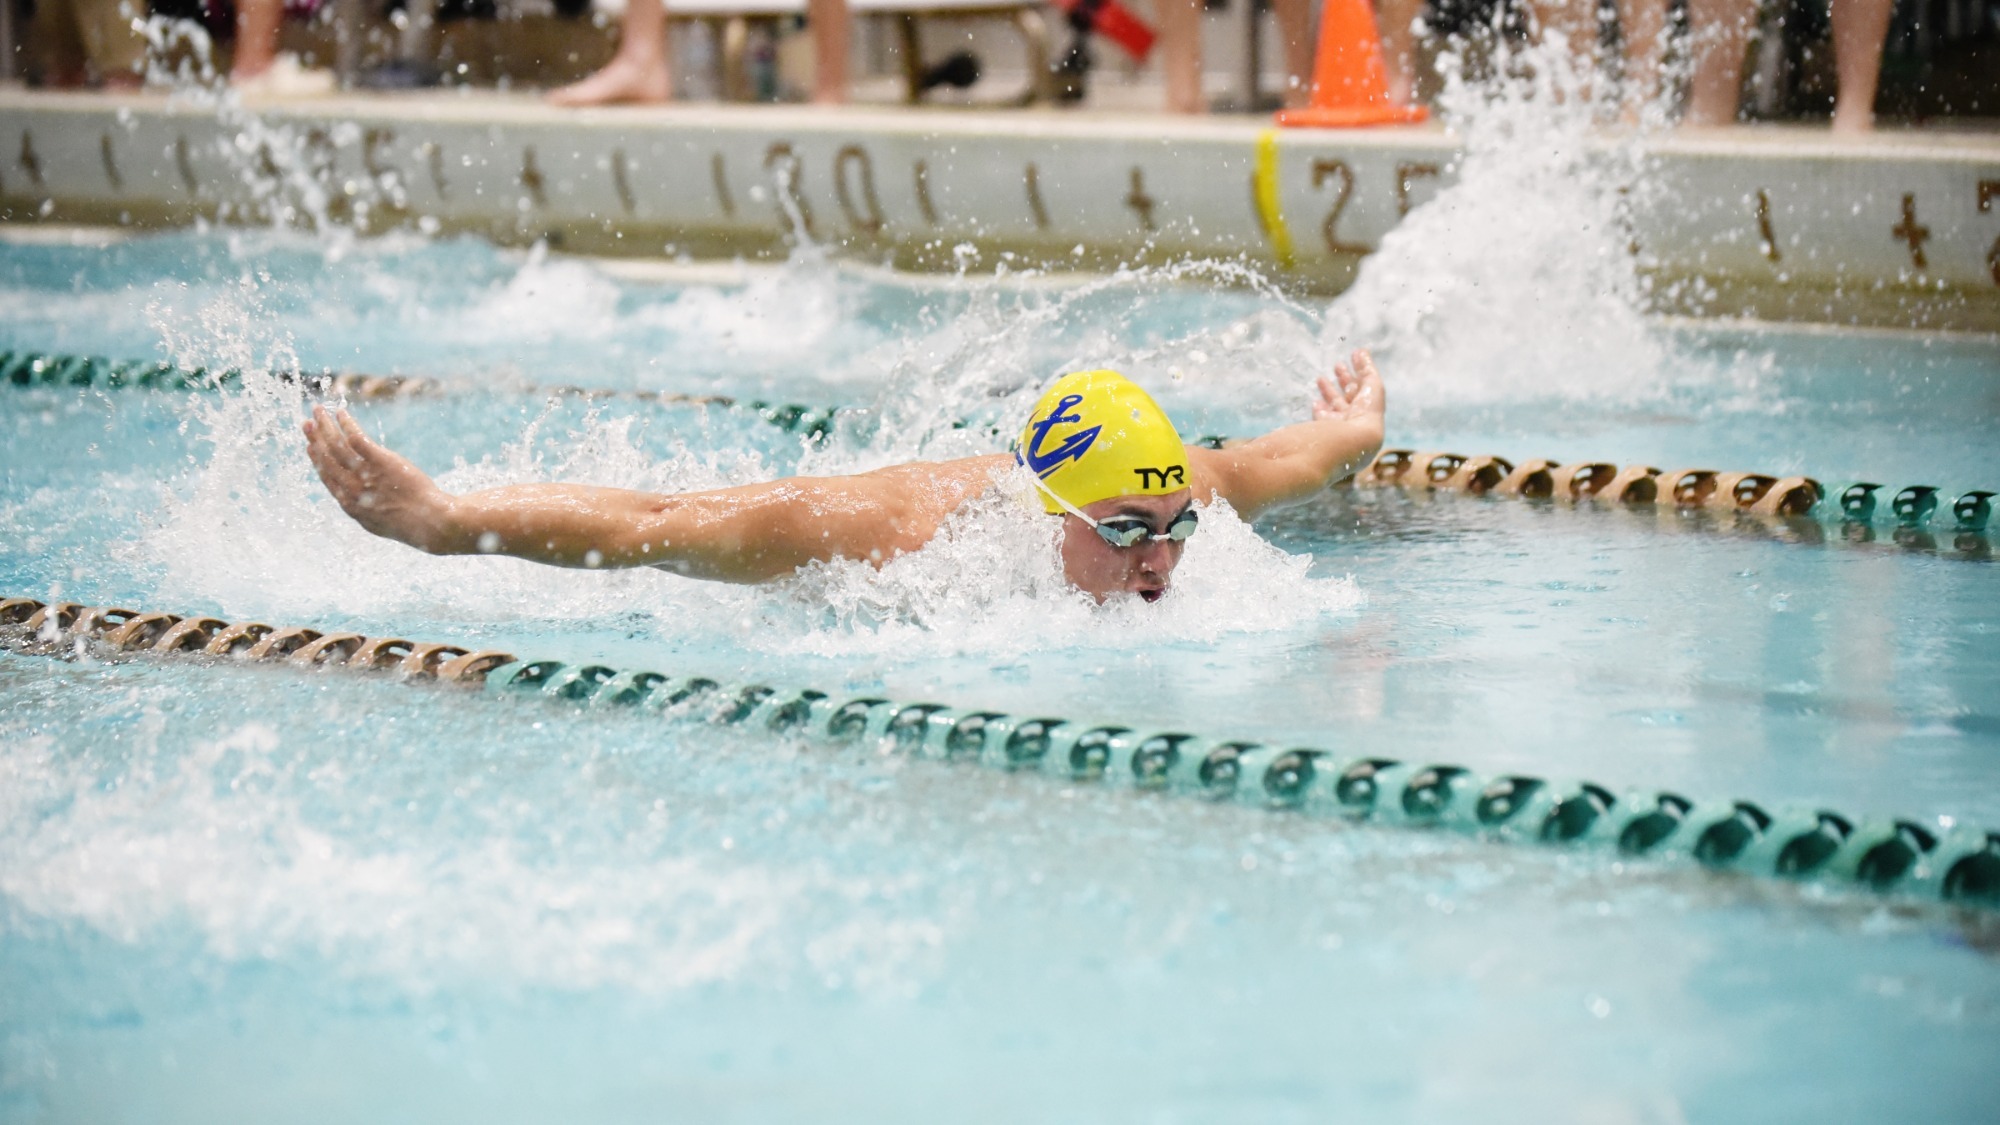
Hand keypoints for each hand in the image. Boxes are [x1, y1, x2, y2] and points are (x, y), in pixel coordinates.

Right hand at [302, 405, 457, 552]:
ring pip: (337, 445)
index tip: (309, 446)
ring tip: (318, 411)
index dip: (316, 459)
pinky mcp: (381, 461)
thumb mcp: (377, 523)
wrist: (429, 522)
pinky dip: (346, 424)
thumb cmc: (409, 524)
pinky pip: (357, 438)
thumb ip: (362, 508)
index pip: (326, 476)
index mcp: (349, 504)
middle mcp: (351, 488)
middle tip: (306, 423)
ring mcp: (365, 474)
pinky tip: (341, 413)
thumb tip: (354, 501)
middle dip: (315, 438)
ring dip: (325, 426)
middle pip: (327, 458)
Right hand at [1312, 349, 1384, 424]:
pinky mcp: (1325, 428)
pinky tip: (1316, 401)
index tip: (1353, 355)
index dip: (1359, 370)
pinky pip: (1321, 417)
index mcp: (1368, 405)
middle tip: (1337, 365)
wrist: (1354, 437)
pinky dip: (1319, 408)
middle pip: (1349, 394)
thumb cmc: (1366, 410)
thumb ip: (1366, 367)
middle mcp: (1355, 414)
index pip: (1363, 385)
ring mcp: (1341, 423)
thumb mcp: (1372, 384)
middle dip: (1343, 379)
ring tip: (1320, 378)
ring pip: (1334, 404)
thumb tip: (1362, 351)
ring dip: (1328, 390)